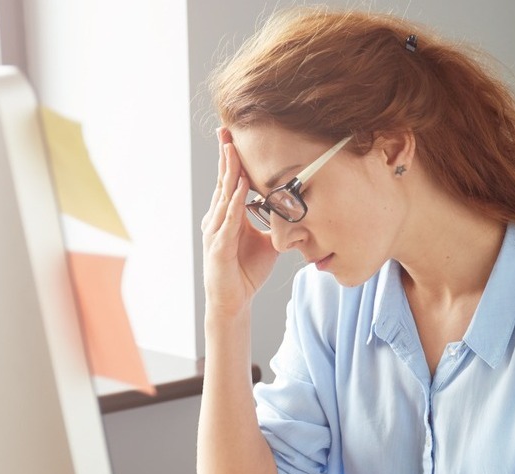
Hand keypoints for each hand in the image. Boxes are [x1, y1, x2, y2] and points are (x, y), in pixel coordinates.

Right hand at [200, 128, 279, 317]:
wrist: (233, 301)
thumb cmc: (246, 270)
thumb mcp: (267, 242)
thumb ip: (277, 224)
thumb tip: (299, 211)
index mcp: (227, 216)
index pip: (229, 182)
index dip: (231, 159)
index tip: (233, 135)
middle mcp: (217, 220)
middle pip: (222, 182)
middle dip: (225, 156)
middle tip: (226, 131)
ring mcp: (215, 233)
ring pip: (223, 197)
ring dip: (229, 173)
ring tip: (232, 150)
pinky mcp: (218, 248)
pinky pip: (228, 222)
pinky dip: (234, 204)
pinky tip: (240, 189)